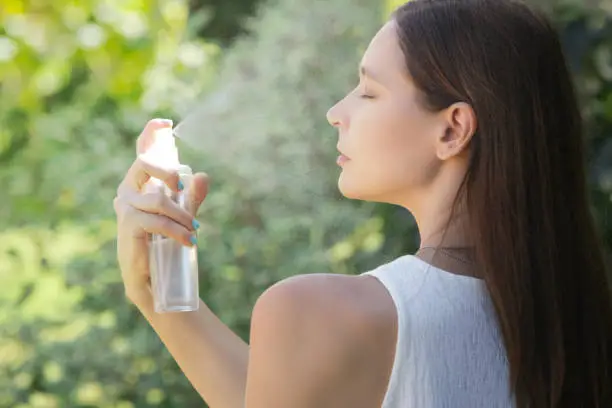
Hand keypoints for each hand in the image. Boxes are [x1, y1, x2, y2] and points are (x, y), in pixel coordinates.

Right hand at [113, 119, 209, 305]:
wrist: (154, 279)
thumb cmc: (165, 244)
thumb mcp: (182, 216)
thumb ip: (192, 198)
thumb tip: (204, 176)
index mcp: (140, 184)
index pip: (141, 152)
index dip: (150, 134)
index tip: (165, 123)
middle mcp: (128, 191)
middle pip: (144, 163)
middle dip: (167, 170)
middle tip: (182, 186)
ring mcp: (125, 208)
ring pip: (159, 199)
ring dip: (182, 215)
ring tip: (194, 230)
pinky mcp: (128, 227)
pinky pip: (157, 221)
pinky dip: (178, 229)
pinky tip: (190, 240)